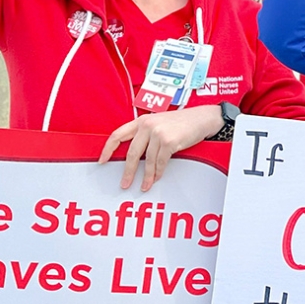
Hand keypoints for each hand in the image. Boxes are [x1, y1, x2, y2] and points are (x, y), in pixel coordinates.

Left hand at [98, 105, 223, 190]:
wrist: (202, 118)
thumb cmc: (183, 122)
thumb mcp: (159, 123)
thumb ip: (146, 135)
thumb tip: (136, 156)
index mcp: (142, 120)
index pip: (118, 134)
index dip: (108, 149)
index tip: (102, 160)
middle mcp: (147, 125)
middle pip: (131, 153)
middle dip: (127, 171)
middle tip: (125, 183)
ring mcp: (158, 133)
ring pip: (147, 161)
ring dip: (146, 176)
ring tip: (144, 185)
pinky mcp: (168, 142)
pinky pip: (160, 162)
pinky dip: (158, 173)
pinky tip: (156, 177)